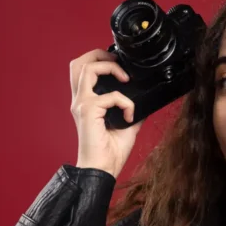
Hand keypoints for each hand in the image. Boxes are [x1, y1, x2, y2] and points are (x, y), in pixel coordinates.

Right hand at [69, 49, 142, 177]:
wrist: (103, 170)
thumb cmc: (110, 153)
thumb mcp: (127, 126)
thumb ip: (133, 110)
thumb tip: (147, 102)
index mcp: (86, 102)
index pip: (83, 70)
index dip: (100, 60)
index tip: (120, 66)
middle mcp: (80, 100)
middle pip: (79, 63)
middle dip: (99, 55)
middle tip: (118, 62)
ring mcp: (82, 104)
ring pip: (88, 69)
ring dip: (110, 68)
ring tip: (125, 79)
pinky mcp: (88, 111)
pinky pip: (111, 96)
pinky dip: (126, 102)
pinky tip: (130, 116)